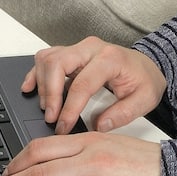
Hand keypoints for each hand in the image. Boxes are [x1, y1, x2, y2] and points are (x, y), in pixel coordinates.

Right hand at [22, 36, 166, 134]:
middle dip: (49, 94)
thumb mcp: (144, 100)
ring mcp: (79, 49)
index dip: (69, 109)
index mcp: (110, 59)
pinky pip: (46, 58)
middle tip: (51, 117)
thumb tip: (99, 126)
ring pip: (48, 59)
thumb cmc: (143, 80)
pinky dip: (35, 73)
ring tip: (47, 108)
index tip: (63, 127)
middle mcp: (91, 49)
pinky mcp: (70, 53)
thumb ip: (122, 114)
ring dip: (41, 85)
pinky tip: (29, 88)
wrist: (146, 66)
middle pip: (57, 64)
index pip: (81, 84)